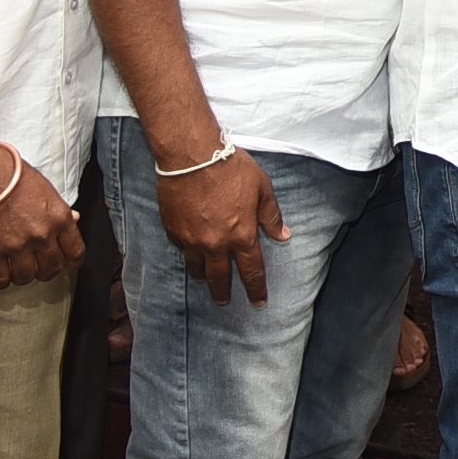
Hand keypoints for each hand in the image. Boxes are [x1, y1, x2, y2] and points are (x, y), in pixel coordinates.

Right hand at [0, 151, 85, 288]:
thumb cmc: (12, 175)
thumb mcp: (45, 189)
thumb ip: (59, 209)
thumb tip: (74, 219)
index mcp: (59, 217)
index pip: (75, 252)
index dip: (71, 262)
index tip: (66, 265)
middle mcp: (42, 235)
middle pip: (51, 268)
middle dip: (45, 270)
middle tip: (36, 265)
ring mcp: (17, 245)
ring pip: (26, 277)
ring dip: (22, 275)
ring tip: (15, 268)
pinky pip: (1, 279)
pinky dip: (0, 280)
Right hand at [155, 146, 287, 305]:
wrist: (192, 157)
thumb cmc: (230, 168)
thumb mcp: (261, 188)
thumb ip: (271, 215)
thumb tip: (283, 235)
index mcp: (242, 235)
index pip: (252, 271)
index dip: (256, 288)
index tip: (258, 302)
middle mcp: (216, 244)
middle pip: (220, 278)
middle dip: (223, 293)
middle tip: (224, 301)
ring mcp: (192, 240)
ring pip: (197, 269)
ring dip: (204, 277)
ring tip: (207, 280)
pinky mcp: (174, 231)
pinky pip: (182, 250)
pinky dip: (189, 254)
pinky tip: (191, 252)